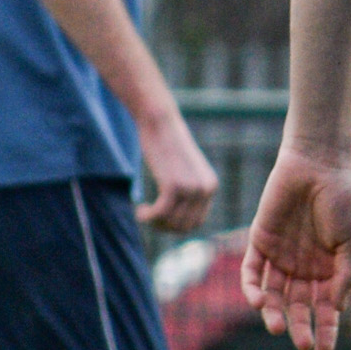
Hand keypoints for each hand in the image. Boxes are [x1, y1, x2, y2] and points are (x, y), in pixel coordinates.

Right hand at [136, 107, 218, 232]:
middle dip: (165, 227)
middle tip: (149, 216)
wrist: (160, 122)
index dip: (177, 225)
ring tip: (143, 212)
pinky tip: (139, 210)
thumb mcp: (185, 170)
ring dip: (155, 222)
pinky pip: (160, 213)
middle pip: (185, 226)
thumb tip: (179, 224)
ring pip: (172, 222)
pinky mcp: (173, 185)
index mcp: (211, 185)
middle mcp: (205, 188)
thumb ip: (188, 192)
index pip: (197, 222)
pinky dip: (148, 217)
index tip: (161, 218)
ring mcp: (191, 188)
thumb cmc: (167, 145)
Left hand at [240, 145, 350, 349]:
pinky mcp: (259, 242)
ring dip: (273, 313)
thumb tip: (338, 308)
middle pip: (297, 306)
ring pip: (272, 294)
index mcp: (328, 270)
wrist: (317, 163)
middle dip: (300, 326)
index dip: (326, 330)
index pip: (325, 308)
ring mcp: (280, 256)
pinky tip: (258, 301)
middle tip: (302, 342)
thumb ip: (345, 273)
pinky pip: (251, 272)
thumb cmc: (341, 199)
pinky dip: (252, 288)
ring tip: (275, 327)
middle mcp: (303, 268)